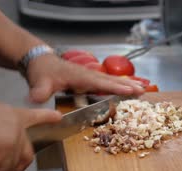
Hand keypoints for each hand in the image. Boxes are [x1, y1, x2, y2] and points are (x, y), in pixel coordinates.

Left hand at [26, 54, 144, 102]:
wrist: (38, 60)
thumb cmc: (42, 71)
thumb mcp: (40, 82)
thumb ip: (40, 91)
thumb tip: (37, 98)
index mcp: (80, 76)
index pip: (101, 83)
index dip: (116, 87)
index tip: (130, 90)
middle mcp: (88, 75)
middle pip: (112, 80)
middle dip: (128, 85)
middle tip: (144, 89)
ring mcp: (89, 77)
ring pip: (111, 81)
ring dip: (127, 84)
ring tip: (142, 88)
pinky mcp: (88, 79)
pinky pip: (106, 83)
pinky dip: (118, 85)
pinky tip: (126, 89)